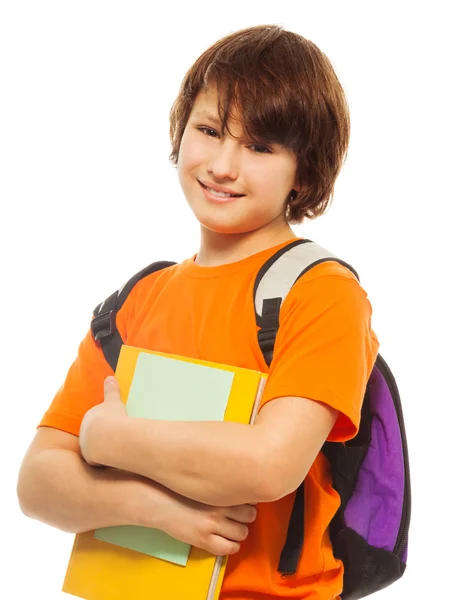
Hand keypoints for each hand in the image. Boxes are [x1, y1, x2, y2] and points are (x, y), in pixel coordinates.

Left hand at [79, 376, 127, 466]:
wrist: (110, 438)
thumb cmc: (112, 417)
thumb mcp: (113, 401)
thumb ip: (111, 390)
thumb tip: (110, 377)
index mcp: (88, 417)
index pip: (95, 420)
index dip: (105, 422)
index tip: (114, 424)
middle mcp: (83, 431)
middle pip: (93, 434)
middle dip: (102, 435)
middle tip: (116, 436)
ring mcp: (85, 445)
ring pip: (94, 447)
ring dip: (102, 448)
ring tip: (116, 447)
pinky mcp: (89, 458)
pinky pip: (97, 459)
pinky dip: (104, 458)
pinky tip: (113, 457)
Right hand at [134, 481, 257, 556]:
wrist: (159, 502)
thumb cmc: (181, 490)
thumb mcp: (205, 484)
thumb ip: (223, 487)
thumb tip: (243, 488)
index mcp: (221, 490)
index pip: (250, 498)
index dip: (249, 501)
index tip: (245, 502)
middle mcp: (220, 507)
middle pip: (250, 515)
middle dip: (246, 517)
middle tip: (238, 517)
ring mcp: (212, 525)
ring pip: (242, 533)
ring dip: (239, 532)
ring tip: (231, 529)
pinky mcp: (204, 540)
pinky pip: (229, 548)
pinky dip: (232, 546)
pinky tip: (227, 542)